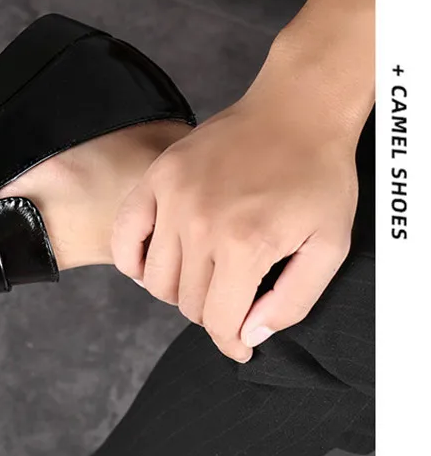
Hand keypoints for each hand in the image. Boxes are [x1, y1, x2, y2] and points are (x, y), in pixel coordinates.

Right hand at [111, 85, 359, 362]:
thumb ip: (292, 301)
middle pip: (187, 303)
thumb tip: (248, 334)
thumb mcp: (329, 245)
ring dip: (179, 291)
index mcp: (246, 245)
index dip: (231, 342)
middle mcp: (201, 224)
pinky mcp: (158, 178)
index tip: (240, 346)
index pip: (219, 320)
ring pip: (156, 279)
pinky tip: (154, 266)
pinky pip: (125, 237)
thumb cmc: (318, 176)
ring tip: (203, 280)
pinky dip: (133, 262)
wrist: (297, 110)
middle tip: (233, 301)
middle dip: (213, 313)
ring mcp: (173, 199)